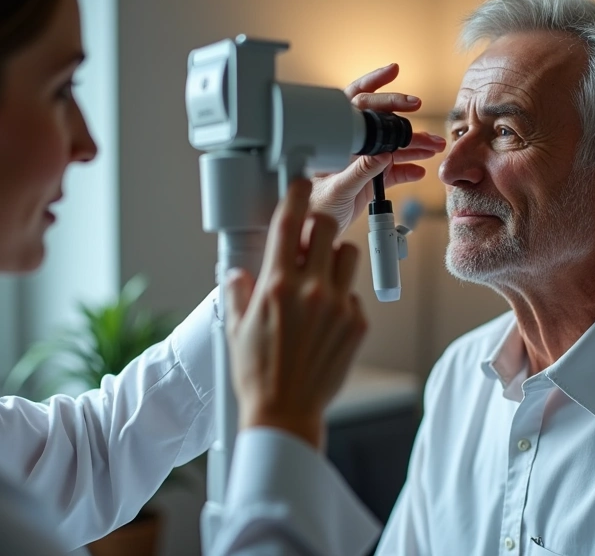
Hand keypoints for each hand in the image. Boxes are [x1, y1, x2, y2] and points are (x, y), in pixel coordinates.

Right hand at [225, 179, 367, 448]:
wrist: (285, 412)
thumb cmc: (257, 372)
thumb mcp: (237, 327)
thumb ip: (239, 291)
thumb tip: (239, 273)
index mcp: (277, 285)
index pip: (289, 223)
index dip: (296, 195)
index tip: (301, 183)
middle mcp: (310, 289)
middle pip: (327, 228)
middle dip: (319, 223)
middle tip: (312, 234)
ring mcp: (338, 306)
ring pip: (348, 256)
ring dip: (335, 257)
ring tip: (320, 279)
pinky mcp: (357, 324)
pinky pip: (353, 294)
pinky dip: (341, 297)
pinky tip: (325, 321)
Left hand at [311, 64, 446, 233]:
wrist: (311, 233)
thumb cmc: (312, 208)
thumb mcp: (335, 189)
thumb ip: (359, 172)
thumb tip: (383, 155)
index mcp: (337, 138)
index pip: (357, 104)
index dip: (375, 86)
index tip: (393, 72)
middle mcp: (350, 146)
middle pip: (381, 123)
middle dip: (404, 120)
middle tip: (422, 116)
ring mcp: (361, 162)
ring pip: (391, 147)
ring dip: (414, 146)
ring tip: (435, 147)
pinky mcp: (369, 181)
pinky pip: (392, 170)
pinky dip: (408, 170)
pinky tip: (420, 171)